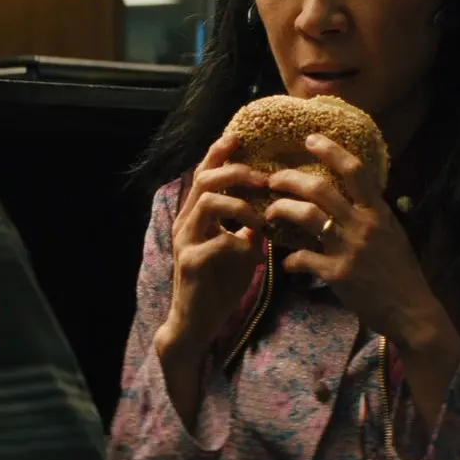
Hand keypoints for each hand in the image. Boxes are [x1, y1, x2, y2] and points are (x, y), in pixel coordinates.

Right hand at [158, 132, 268, 361]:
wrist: (197, 322)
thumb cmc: (219, 283)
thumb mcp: (240, 249)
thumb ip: (250, 226)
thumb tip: (274, 206)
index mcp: (196, 215)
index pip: (205, 174)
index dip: (219, 153)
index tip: (239, 136)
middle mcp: (186, 222)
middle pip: (206, 179)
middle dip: (237, 172)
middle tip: (264, 177)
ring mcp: (185, 241)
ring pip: (209, 203)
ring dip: (241, 205)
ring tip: (262, 218)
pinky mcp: (191, 263)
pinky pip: (220, 241)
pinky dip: (242, 243)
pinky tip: (255, 253)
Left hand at [263, 133, 451, 350]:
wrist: (410, 311)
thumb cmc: (402, 273)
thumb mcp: (393, 234)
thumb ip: (372, 214)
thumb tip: (354, 195)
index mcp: (379, 212)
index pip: (355, 171)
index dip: (331, 150)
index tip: (310, 139)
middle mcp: (363, 225)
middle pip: (319, 189)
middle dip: (289, 179)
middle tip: (273, 179)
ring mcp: (349, 249)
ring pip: (306, 216)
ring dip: (281, 210)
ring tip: (269, 212)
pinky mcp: (337, 274)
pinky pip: (303, 258)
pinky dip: (290, 259)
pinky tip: (287, 262)